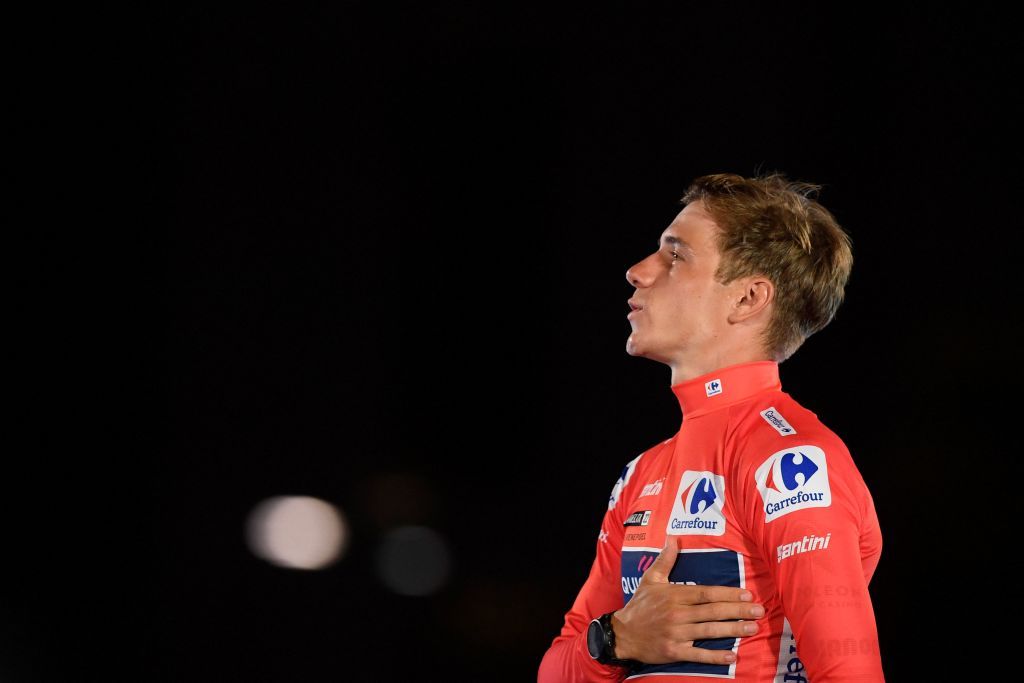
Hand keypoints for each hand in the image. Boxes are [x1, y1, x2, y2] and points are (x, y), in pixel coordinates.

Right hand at [611, 536, 764, 664]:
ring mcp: (676, 633)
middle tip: (759, 611)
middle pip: (713, 611)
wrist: (623, 633)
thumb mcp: (651, 579)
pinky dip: (715, 656)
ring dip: (732, 630)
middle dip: (737, 610)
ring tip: (752, 628)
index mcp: (675, 595)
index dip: (728, 594)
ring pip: (709, 631)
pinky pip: (697, 654)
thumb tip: (672, 538)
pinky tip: (731, 655)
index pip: (706, 593)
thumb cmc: (640, 605)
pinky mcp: (674, 651)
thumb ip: (665, 559)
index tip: (747, 595)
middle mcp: (678, 613)